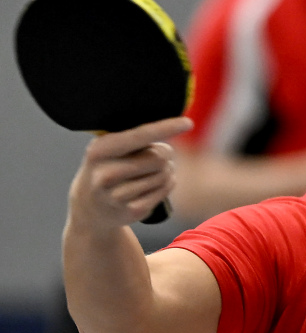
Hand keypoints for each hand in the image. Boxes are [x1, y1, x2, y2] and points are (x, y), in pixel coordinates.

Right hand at [68, 117, 192, 230]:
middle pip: (159, 157)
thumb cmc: (110, 167)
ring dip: (166, 171)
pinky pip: (165, 190)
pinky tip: (154, 185)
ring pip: (164, 174)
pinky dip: (167, 185)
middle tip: (158, 157)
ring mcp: (117, 195)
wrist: (91, 206)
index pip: (139, 135)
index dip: (165, 128)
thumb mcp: (111, 149)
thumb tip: (172, 131)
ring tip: (153, 172)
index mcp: (100, 149)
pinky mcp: (132, 210)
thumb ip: (135, 139)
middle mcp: (106, 173)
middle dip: (165, 155)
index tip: (188, 122)